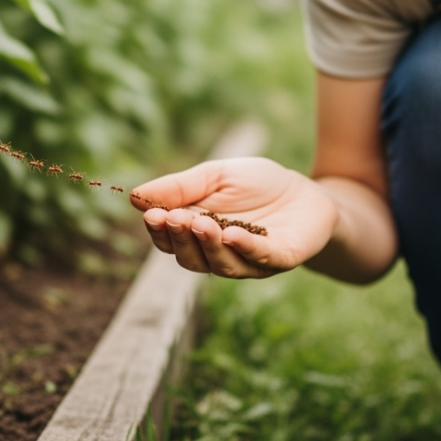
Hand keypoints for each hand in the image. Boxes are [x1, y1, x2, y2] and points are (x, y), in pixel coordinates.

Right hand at [131, 157, 338, 278]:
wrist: (306, 191)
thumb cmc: (257, 185)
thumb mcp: (214, 176)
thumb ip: (179, 188)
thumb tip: (134, 197)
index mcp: (198, 236)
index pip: (170, 241)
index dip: (160, 231)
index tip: (151, 214)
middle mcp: (220, 255)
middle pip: (191, 259)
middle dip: (180, 239)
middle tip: (174, 218)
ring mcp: (251, 261)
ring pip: (221, 265)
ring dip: (208, 245)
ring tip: (200, 223)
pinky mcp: (281, 259)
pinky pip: (260, 259)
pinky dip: (244, 248)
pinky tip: (231, 234)